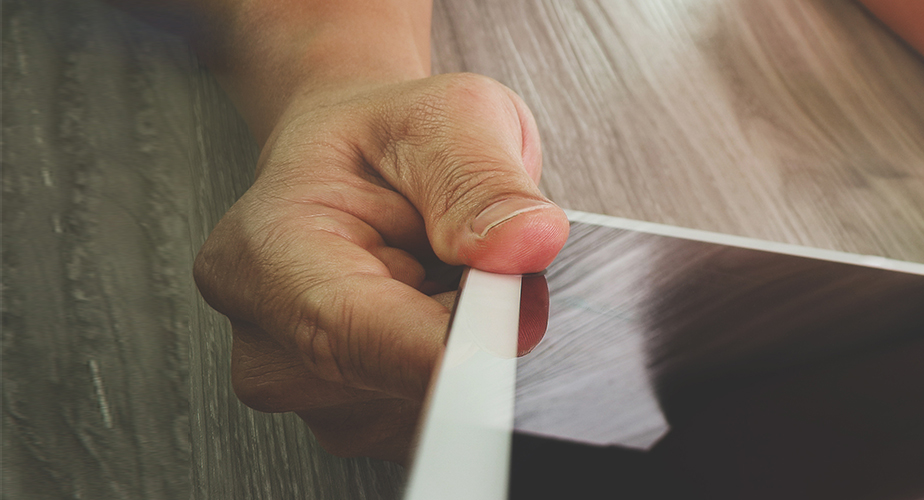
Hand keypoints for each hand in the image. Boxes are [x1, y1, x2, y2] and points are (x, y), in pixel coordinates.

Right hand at [193, 73, 567, 460]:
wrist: (361, 168)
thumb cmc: (391, 141)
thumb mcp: (447, 118)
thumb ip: (482, 180)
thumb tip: (525, 244)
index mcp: (265, 257)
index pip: (356, 336)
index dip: (451, 347)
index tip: (518, 333)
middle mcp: (272, 346)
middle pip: (407, 382)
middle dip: (478, 331)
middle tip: (487, 263)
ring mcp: (315, 400)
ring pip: (438, 409)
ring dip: (478, 352)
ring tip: (453, 282)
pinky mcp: (365, 426)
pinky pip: (449, 421)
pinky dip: (473, 375)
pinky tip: (451, 320)